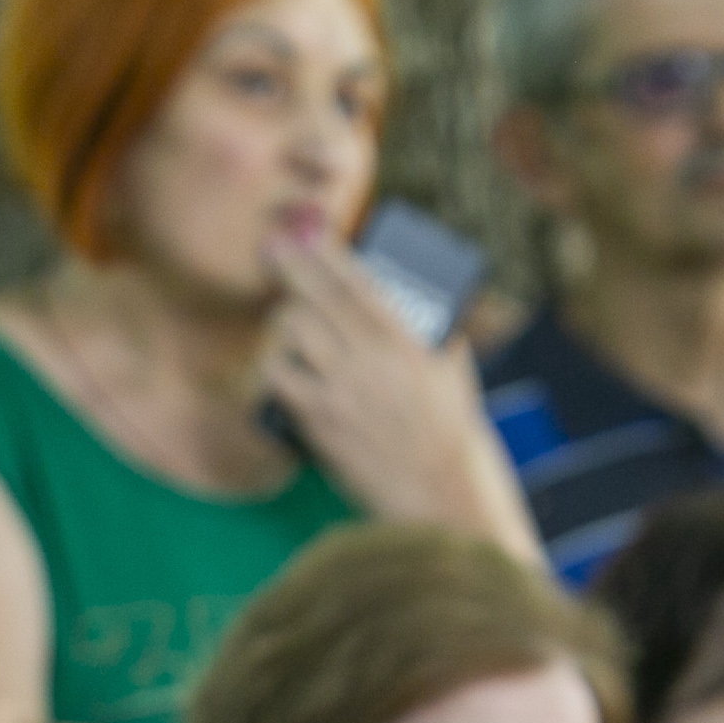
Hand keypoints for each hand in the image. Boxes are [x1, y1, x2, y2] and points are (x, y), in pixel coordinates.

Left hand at [253, 241, 538, 552]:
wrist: (438, 489)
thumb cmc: (449, 430)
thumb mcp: (452, 370)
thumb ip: (432, 333)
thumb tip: (422, 304)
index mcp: (403, 339)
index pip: (357, 283)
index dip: (327, 252)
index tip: (307, 233)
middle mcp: (368, 357)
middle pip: (315, 298)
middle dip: (290, 269)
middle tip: (271, 249)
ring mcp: (340, 388)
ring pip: (293, 332)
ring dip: (286, 322)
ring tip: (289, 321)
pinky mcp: (318, 421)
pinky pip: (280, 380)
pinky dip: (275, 369)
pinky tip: (278, 366)